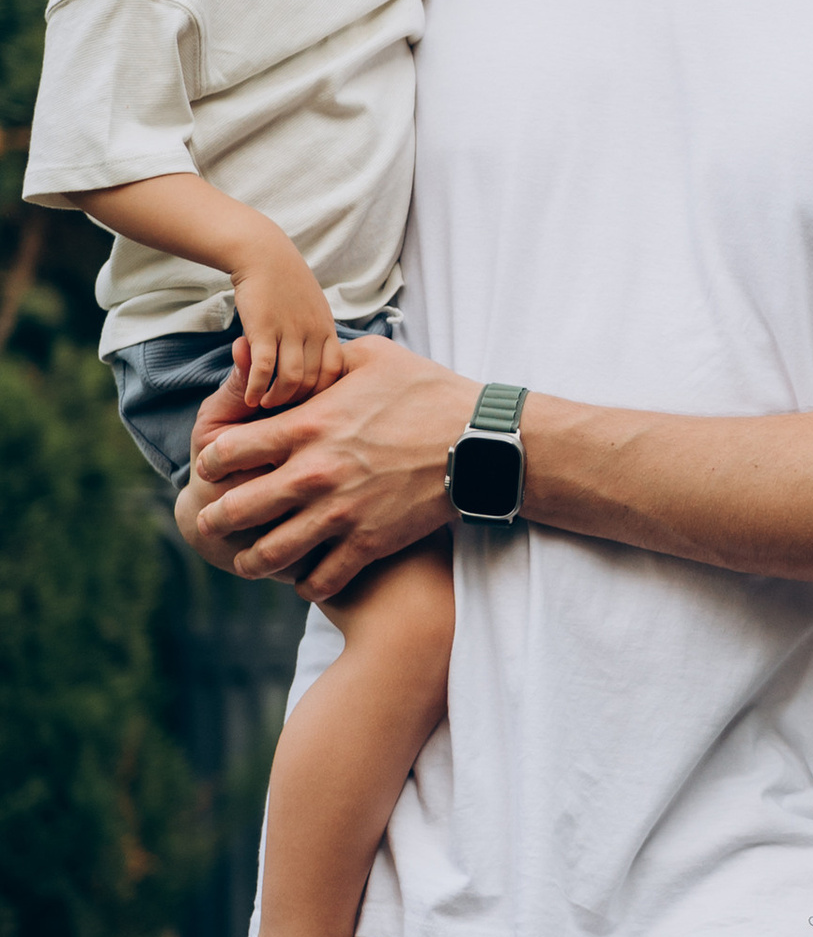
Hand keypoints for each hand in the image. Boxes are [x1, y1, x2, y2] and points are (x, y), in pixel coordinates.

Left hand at [189, 335, 470, 599]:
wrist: (479, 443)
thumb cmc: (428, 394)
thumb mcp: (373, 358)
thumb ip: (326, 358)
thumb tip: (298, 353)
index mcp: (305, 426)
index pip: (224, 452)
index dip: (208, 463)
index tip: (211, 470)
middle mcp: (312, 474)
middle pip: (234, 509)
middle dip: (215, 519)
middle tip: (212, 523)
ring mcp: (339, 513)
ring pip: (270, 553)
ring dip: (251, 561)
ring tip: (247, 562)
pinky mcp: (368, 543)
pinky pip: (320, 578)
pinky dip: (306, 583)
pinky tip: (304, 578)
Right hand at [230, 241, 344, 412]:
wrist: (262, 253)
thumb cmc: (285, 282)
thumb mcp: (313, 306)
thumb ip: (318, 332)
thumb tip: (319, 358)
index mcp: (327, 328)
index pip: (334, 371)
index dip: (322, 391)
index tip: (307, 402)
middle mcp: (313, 332)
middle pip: (314, 380)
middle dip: (299, 401)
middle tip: (284, 411)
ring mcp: (289, 330)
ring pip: (291, 378)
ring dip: (278, 398)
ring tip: (265, 405)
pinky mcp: (263, 328)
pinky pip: (264, 368)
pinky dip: (257, 387)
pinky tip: (250, 397)